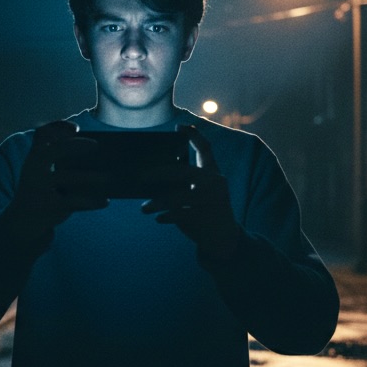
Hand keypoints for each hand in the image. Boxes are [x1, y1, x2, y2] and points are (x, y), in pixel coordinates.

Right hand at [1, 121, 107, 243]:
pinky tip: (105, 200)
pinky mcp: (49, 206)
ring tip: (109, 177)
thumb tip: (96, 155)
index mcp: (34, 157)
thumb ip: (59, 158)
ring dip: (91, 176)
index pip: (41, 134)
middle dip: (76, 145)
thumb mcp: (43, 171)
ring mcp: (40, 187)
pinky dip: (92, 201)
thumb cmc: (40, 189)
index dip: (58, 127)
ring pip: (68, 177)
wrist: (22, 221)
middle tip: (98, 145)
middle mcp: (34, 169)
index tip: (76, 128)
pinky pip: (75, 201)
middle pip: (55, 150)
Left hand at [140, 125, 241, 260]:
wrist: (224, 239)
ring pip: (177, 197)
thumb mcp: (200, 193)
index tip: (179, 127)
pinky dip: (166, 217)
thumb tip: (151, 177)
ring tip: (144, 208)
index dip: (193, 135)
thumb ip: (184, 183)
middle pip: (183, 171)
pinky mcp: (205, 217)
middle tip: (141, 175)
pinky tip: (158, 218)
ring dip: (157, 202)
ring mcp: (211, 200)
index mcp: (213, 173)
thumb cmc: (205, 211)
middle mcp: (214, 182)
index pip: (205, 148)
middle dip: (160, 172)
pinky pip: (179, 214)